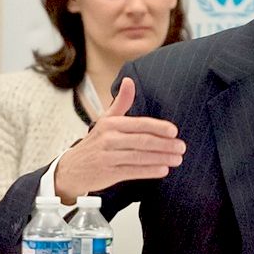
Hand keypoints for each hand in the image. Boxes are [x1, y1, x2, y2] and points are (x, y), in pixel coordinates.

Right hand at [53, 77, 185, 200]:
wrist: (72, 168)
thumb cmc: (94, 143)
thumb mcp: (106, 120)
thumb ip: (121, 102)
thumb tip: (129, 81)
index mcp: (111, 124)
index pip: (139, 124)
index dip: (158, 127)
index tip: (174, 131)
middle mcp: (108, 139)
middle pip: (142, 141)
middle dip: (165, 144)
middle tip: (181, 147)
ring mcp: (108, 157)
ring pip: (140, 157)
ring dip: (161, 158)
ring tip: (177, 159)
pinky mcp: (108, 173)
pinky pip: (132, 171)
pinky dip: (149, 171)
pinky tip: (163, 170)